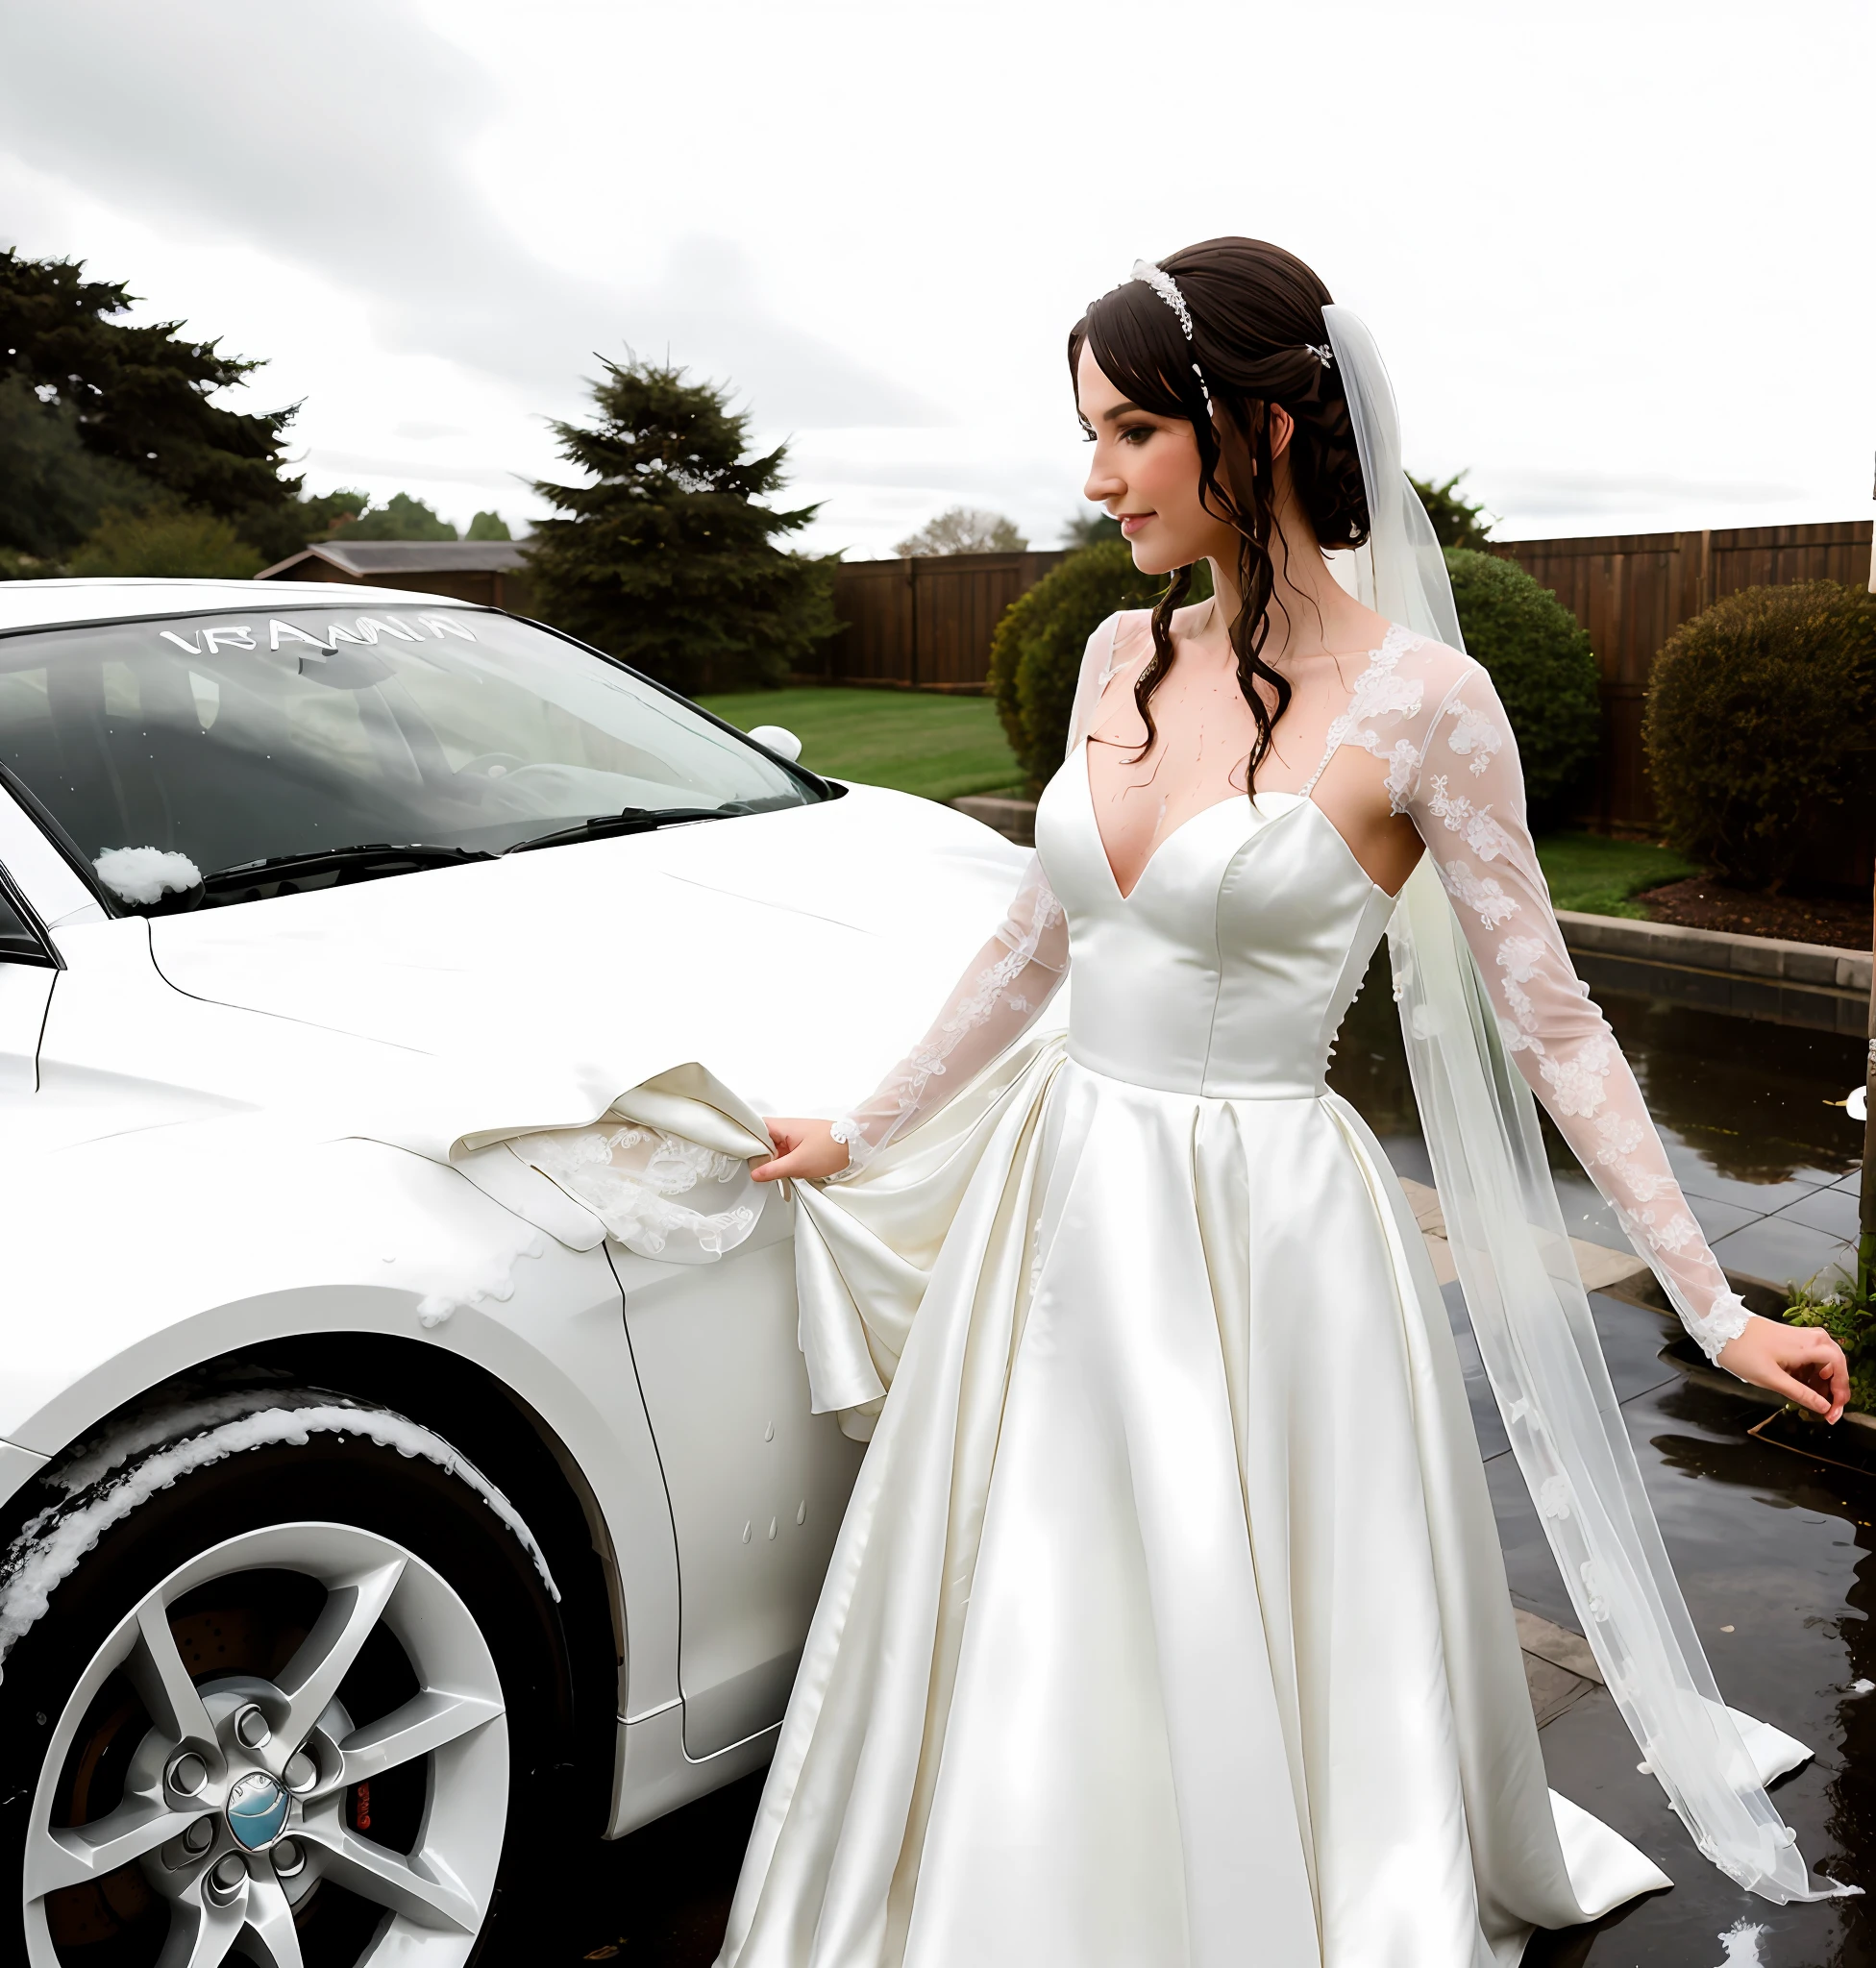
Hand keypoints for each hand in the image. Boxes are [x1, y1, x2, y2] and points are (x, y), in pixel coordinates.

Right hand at [751, 1117, 850, 1183]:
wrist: (856, 1147)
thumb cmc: (830, 1149)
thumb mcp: (799, 1164)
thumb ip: (774, 1169)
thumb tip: (755, 1174)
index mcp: (782, 1126)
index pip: (754, 1128)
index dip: (745, 1141)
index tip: (739, 1158)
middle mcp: (786, 1129)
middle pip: (762, 1140)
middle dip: (757, 1156)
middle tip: (752, 1171)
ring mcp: (794, 1137)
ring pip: (773, 1149)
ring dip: (770, 1161)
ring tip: (764, 1176)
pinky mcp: (801, 1145)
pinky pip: (784, 1153)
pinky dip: (781, 1163)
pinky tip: (779, 1175)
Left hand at [1716, 1314, 1848, 1423]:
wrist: (1721, 1328)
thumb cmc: (1744, 1353)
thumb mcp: (1771, 1379)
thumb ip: (1800, 1394)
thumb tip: (1825, 1407)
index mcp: (1809, 1346)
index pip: (1840, 1368)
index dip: (1841, 1391)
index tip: (1834, 1412)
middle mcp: (1812, 1337)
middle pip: (1836, 1364)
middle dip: (1834, 1388)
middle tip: (1826, 1409)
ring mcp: (1802, 1336)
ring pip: (1825, 1361)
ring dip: (1822, 1382)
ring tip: (1813, 1400)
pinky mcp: (1793, 1338)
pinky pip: (1812, 1356)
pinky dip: (1811, 1373)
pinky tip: (1802, 1385)